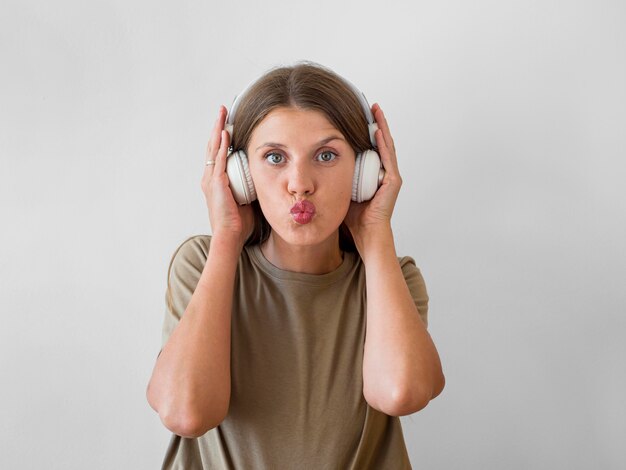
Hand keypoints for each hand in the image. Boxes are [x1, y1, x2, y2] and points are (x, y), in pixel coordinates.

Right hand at [200, 106, 253, 247]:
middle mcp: (209, 178)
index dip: (221, 137)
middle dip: (218, 126)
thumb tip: (264, 179)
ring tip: (223, 114)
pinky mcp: (216, 183)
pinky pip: (218, 159)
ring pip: (213, 147)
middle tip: (223, 110)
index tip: (228, 123)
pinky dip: (221, 144)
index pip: (217, 153)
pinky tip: (225, 132)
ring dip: (218, 129)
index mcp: (215, 181)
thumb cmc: (238, 224)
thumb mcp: (246, 200)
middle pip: (212, 145)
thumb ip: (251, 187)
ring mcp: (211, 179)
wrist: (229, 237)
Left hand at [344, 103, 401, 246]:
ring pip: (387, 145)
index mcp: (374, 173)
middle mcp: (385, 172)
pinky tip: (378, 131)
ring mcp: (391, 176)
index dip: (367, 130)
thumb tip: (317, 162)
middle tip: (370, 105)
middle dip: (376, 123)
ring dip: (382, 127)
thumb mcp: (342, 189)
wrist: (366, 234)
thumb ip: (337, 175)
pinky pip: (388, 158)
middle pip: (381, 142)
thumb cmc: (354, 216)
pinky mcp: (393, 182)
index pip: (372, 146)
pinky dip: (383, 144)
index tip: (360, 114)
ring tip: (376, 111)